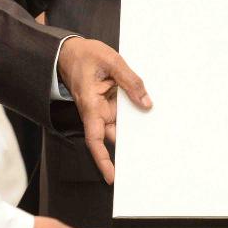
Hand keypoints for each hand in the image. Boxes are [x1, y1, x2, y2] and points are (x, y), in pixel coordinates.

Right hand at [57, 37, 151, 184]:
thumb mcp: (111, 61)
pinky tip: (149, 110)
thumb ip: (130, 81)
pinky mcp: (107, 102)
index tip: (112, 177)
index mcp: (90, 105)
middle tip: (150, 156)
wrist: (71, 50)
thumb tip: (146, 102)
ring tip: (157, 133)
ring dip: (134, 128)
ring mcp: (102, 107)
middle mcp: (96, 111)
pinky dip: (134, 111)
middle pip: (112, 135)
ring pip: (120, 124)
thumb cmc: (85, 56)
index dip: (103, 160)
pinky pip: (122, 112)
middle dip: (128, 146)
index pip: (94, 139)